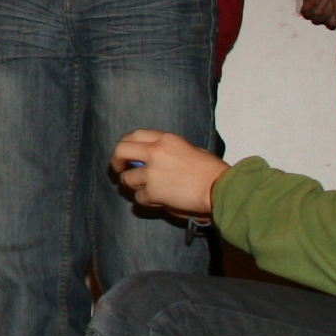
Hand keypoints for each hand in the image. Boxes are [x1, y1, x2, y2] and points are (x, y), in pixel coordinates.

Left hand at [111, 128, 225, 217]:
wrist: (219, 188)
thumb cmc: (212, 171)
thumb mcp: (191, 149)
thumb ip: (170, 151)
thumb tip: (155, 160)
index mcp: (165, 139)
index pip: (134, 135)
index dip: (126, 144)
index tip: (125, 153)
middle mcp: (155, 152)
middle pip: (121, 150)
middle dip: (116, 161)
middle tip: (119, 170)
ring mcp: (152, 172)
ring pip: (127, 178)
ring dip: (134, 185)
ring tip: (147, 189)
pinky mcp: (153, 191)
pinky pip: (139, 197)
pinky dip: (147, 200)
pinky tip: (158, 200)